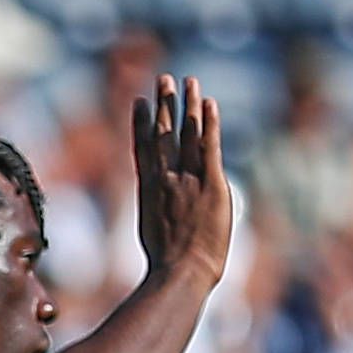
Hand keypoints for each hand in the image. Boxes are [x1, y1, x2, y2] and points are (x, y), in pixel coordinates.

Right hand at [129, 74, 231, 287]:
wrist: (180, 274)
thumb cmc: (166, 267)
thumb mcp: (152, 235)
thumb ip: (155, 214)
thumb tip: (156, 209)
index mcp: (149, 190)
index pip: (143, 148)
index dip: (142, 123)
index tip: (140, 102)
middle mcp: (165, 179)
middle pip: (164, 133)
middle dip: (165, 104)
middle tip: (164, 79)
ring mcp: (188, 180)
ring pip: (187, 134)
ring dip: (189, 105)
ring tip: (190, 82)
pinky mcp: (211, 185)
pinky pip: (210, 147)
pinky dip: (210, 124)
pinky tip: (210, 104)